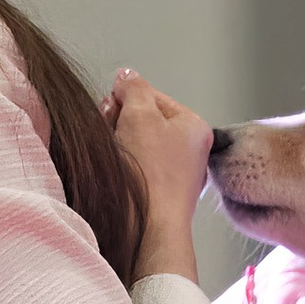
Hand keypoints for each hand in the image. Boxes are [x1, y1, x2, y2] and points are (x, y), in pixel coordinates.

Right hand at [104, 70, 210, 282]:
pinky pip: (131, 168)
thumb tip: (127, 77)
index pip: (153, 97)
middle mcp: (188, 151)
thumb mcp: (140, 114)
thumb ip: (133, 89)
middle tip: (111, 128)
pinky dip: (118, 165)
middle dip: (120, 120)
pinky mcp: (154, 195)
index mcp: (194, 127)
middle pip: (143, 121)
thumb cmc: (150, 173)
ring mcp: (172, 175)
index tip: (114, 105)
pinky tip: (112, 172)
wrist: (147, 226)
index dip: (127, 97)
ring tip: (110, 151)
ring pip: (134, 145)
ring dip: (115, 142)